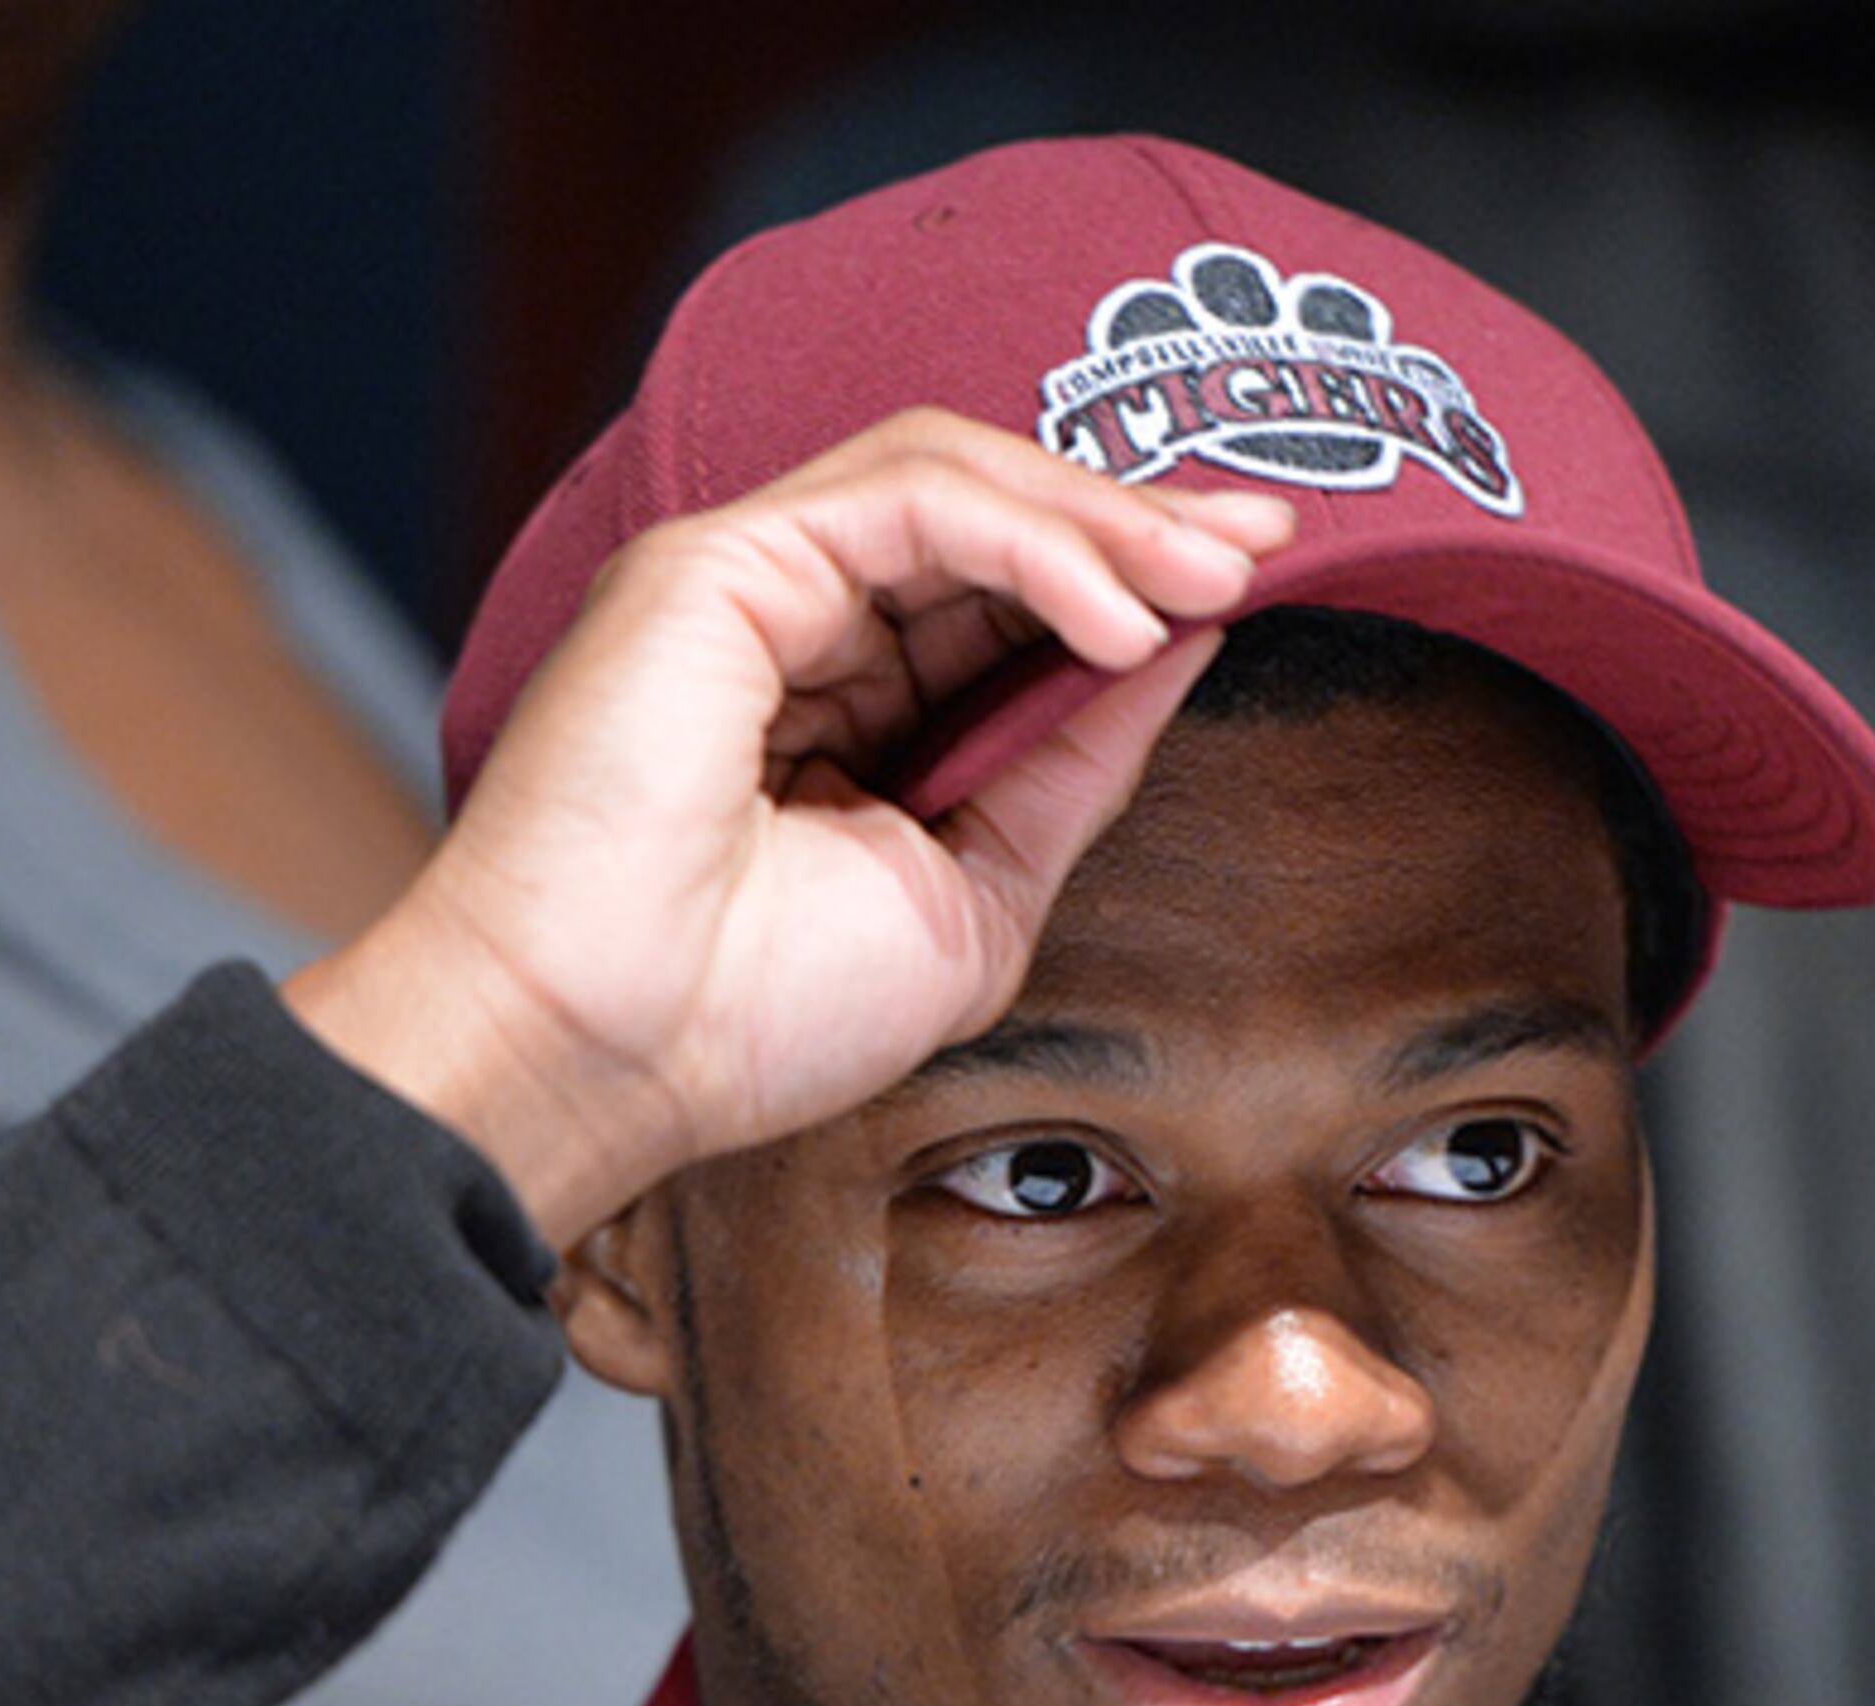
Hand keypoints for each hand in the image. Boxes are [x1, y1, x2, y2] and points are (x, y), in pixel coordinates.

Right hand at [289, 411, 1293, 1245]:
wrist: (610, 1058)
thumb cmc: (748, 1015)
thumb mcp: (975, 892)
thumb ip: (1067, 769)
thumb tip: (1178, 656)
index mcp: (840, 708)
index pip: (1004, 599)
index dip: (1127, 576)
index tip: (1247, 587)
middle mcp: (793, 627)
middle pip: (991, 515)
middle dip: (1141, 521)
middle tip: (1264, 543)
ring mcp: (750, 582)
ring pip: (956, 479)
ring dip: (1102, 519)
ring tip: (1209, 576)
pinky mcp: (718, 561)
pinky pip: (910, 497)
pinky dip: (1032, 541)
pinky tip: (1112, 615)